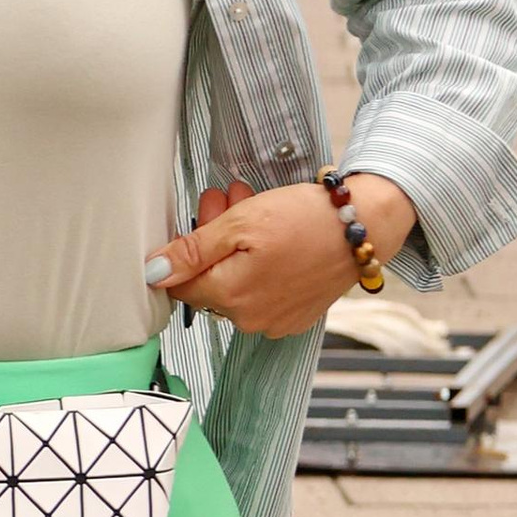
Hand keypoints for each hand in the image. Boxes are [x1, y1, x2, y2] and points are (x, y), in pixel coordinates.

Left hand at [144, 178, 415, 339]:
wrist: (364, 227)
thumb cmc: (303, 219)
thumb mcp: (240, 224)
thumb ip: (192, 252)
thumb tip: (152, 274)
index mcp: (229, 297)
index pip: (180, 286)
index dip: (185, 249)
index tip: (203, 213)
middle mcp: (249, 320)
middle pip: (211, 281)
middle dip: (213, 237)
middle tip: (225, 195)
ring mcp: (274, 322)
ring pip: (237, 284)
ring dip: (237, 247)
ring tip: (250, 202)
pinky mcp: (295, 316)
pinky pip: (263, 292)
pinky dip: (261, 264)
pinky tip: (271, 235)